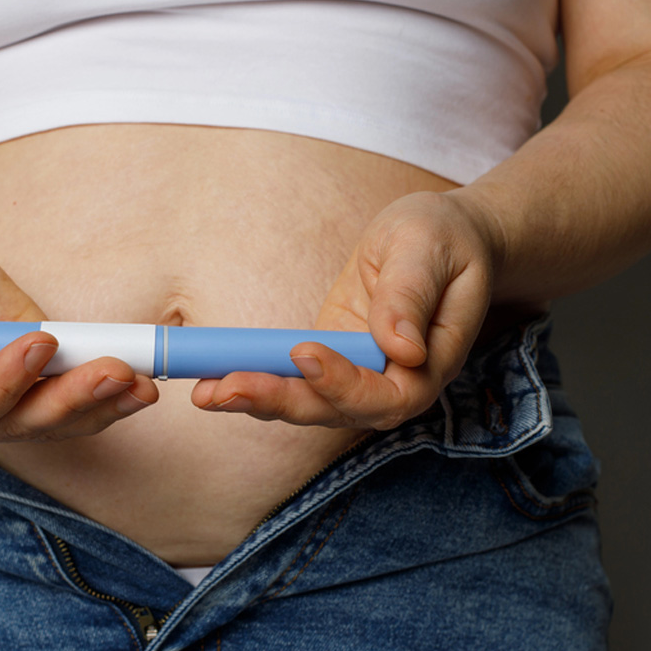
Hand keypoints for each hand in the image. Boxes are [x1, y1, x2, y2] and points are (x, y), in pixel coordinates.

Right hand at [0, 226, 157, 441]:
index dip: (6, 379)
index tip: (39, 342)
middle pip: (24, 422)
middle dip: (72, 400)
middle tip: (115, 372)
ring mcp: (10, 400)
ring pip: (57, 420)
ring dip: (103, 405)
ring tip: (142, 385)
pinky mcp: (39, 382)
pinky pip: (74, 400)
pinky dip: (110, 396)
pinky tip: (142, 384)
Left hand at [191, 190, 499, 428]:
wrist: (443, 239)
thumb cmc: (444, 240)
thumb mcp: (429, 249)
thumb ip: (411, 295)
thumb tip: (402, 348)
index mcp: (430, 362)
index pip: (387, 395)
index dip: (344, 383)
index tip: (306, 353)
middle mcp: (393, 383)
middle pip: (336, 411)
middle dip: (280, 401)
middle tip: (225, 389)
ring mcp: (358, 376)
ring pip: (308, 404)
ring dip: (256, 400)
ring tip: (206, 393)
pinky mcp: (331, 361)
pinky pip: (293, 381)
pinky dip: (255, 380)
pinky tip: (213, 379)